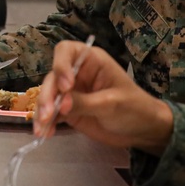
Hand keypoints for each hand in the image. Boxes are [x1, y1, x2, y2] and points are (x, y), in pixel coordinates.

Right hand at [35, 42, 172, 153]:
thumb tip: (61, 104)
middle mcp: (77, 73)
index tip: (66, 86)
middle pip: (52, 78)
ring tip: (42, 130)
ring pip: (48, 97)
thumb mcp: (112, 103)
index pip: (67, 51)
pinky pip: (52, 114)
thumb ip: (85, 102)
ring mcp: (71, 93)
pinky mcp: (68, 110)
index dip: (61, 65)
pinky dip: (46, 123)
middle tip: (48, 114)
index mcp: (91, 61)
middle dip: (48, 96)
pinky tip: (45, 134)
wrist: (142, 131)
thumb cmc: (134, 108)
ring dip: (42, 112)